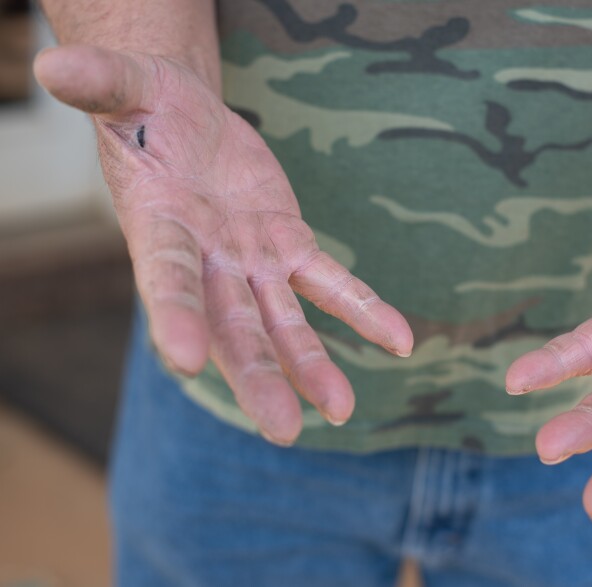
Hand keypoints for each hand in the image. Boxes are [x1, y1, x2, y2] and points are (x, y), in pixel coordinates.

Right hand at [34, 46, 412, 443]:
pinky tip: (401, 341)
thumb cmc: (146, 108)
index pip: (168, 279)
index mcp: (159, 229)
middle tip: (282, 430)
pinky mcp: (289, 247)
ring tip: (341, 409)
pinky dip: (364, 309)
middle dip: (256, 376)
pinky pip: (330, 283)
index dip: (176, 315)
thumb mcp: (124, 87)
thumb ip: (99, 85)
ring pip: (284, 321)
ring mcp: (251, 261)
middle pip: (232, 326)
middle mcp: (207, 261)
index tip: (185, 361)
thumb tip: (49, 65)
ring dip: (311, 365)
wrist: (185, 119)